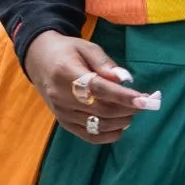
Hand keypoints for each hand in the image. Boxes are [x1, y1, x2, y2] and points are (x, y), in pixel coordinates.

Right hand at [24, 32, 159, 144]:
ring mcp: (62, 113)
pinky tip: (121, 125)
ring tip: (132, 111)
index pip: (99, 89)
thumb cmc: (67, 51)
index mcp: (66, 73)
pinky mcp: (64, 123)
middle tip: (143, 103)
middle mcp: (61, 96)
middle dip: (127, 109)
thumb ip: (105, 64)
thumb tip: (125, 80)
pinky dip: (109, 135)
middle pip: (101, 110)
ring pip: (97, 124)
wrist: (39, 61)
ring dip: (121, 121)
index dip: (123, 96)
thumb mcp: (87, 48)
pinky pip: (89, 136)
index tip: (144, 100)